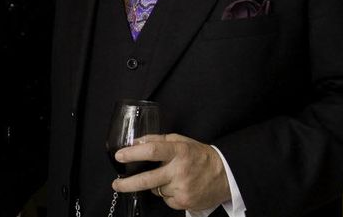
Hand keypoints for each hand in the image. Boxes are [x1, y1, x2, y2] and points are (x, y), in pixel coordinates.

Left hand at [111, 133, 229, 210]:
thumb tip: (135, 143)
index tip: (120, 156)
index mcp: (179, 151)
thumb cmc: (200, 156)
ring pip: (156, 190)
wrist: (226, 175)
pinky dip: (166, 194)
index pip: (152, 151)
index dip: (133, 153)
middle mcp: (180, 170)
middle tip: (116, 184)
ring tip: (170, 178)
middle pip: (147, 179)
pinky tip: (177, 187)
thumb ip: (157, 140)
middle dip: (127, 183)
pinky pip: (166, 200)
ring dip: (156, 185)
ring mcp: (182, 188)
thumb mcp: (180, 141)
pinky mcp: (184, 202)